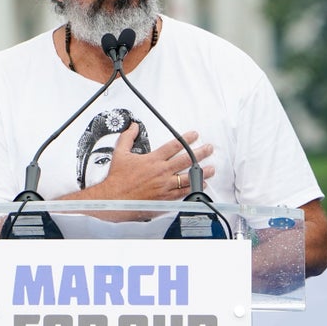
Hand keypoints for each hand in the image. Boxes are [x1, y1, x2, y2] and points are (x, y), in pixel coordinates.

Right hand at [94, 126, 214, 199]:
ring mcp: (165, 185)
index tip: (195, 135)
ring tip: (212, 168)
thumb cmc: (117, 179)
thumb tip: (133, 126)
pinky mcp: (165, 198)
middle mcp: (161, 171)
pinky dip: (193, 188)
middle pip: (186, 159)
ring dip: (201, 172)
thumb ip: (127, 138)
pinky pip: (183, 192)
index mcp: (153, 159)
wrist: (114, 199)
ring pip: (188, 177)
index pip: (174, 145)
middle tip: (209, 148)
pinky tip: (201, 186)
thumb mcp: (120, 153)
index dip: (187, 138)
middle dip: (200, 152)